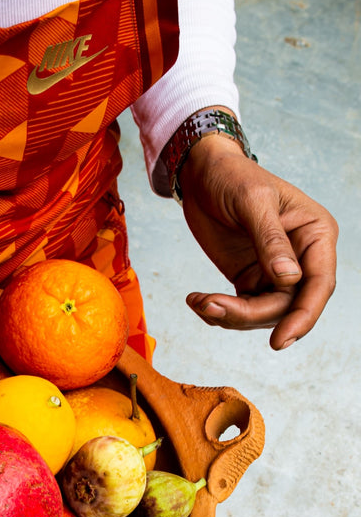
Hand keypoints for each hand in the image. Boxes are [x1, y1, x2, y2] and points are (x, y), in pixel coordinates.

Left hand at [177, 134, 337, 349]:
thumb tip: (289, 279)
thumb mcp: (252, 202)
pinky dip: (219, 313)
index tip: (280, 341)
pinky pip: (242, 309)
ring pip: (263, 314)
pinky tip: (197, 301)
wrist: (202, 174)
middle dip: (250, 316)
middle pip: (289, 306)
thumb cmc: (232, 177)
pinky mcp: (250, 279)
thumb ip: (270, 240)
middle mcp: (301, 257)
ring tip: (199, 302)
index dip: (303, 316)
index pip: (319, 285)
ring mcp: (275, 272)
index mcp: (315, 234)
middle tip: (212, 307)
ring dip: (230, 316)